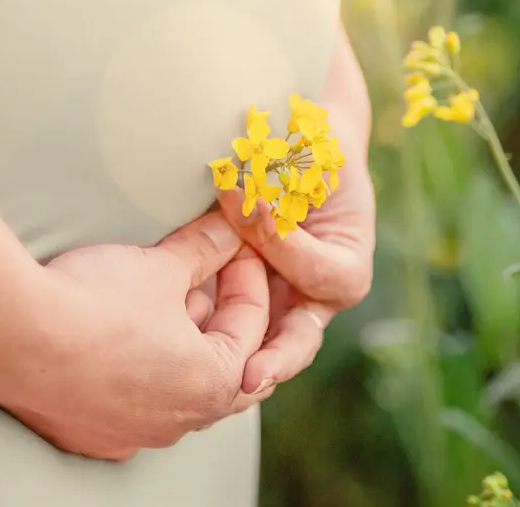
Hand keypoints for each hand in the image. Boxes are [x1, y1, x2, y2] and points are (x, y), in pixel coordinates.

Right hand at [0, 213, 270, 461]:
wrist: (14, 338)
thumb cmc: (96, 304)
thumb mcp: (159, 266)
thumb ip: (203, 248)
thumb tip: (228, 228)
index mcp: (214, 384)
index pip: (250, 324)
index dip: (245, 273)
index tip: (232, 242)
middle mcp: (179, 423)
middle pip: (218, 364)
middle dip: (217, 315)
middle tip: (207, 273)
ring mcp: (132, 435)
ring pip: (174, 388)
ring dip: (177, 344)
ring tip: (162, 298)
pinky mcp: (89, 435)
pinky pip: (129, 404)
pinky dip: (136, 371)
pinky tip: (120, 338)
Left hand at [219, 29, 376, 393]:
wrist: (293, 139)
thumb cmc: (311, 141)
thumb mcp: (312, 155)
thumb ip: (288, 178)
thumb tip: (239, 192)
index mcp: (347, 263)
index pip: (321, 273)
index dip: (283, 243)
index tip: (247, 204)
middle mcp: (314, 295)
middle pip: (300, 337)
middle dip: (275, 358)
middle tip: (249, 375)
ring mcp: (277, 300)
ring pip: (260, 342)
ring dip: (234, 358)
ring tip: (208, 379)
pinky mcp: (242, 296)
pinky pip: (224, 321)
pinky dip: (205, 329)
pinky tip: (173, 340)